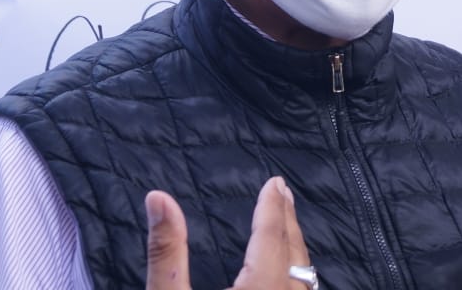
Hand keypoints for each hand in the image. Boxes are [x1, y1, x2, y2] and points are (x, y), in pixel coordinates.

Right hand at [146, 176, 311, 289]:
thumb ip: (166, 251)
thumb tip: (158, 198)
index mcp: (262, 288)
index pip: (271, 236)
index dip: (271, 206)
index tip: (275, 182)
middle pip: (293, 252)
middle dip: (287, 220)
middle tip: (284, 193)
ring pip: (303, 275)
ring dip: (294, 246)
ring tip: (287, 224)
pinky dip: (294, 271)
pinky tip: (286, 271)